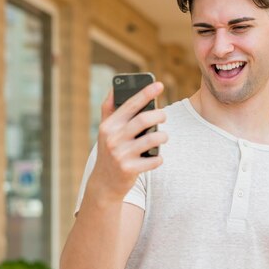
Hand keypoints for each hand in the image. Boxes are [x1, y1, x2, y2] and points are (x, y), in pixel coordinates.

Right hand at [90, 81, 167, 199]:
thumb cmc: (109, 151)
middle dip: (159, 115)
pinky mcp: (129, 170)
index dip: (145, 93)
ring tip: (163, 137)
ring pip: (152, 139)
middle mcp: (113, 139)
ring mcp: (121, 155)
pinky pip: (154, 160)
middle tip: (164, 115)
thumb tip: (115, 87)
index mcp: (108, 126)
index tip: (159, 84)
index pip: (129, 105)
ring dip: (163, 136)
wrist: (104, 183)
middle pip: (143, 120)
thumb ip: (109, 109)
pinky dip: (159, 157)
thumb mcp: (105, 130)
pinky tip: (157, 157)